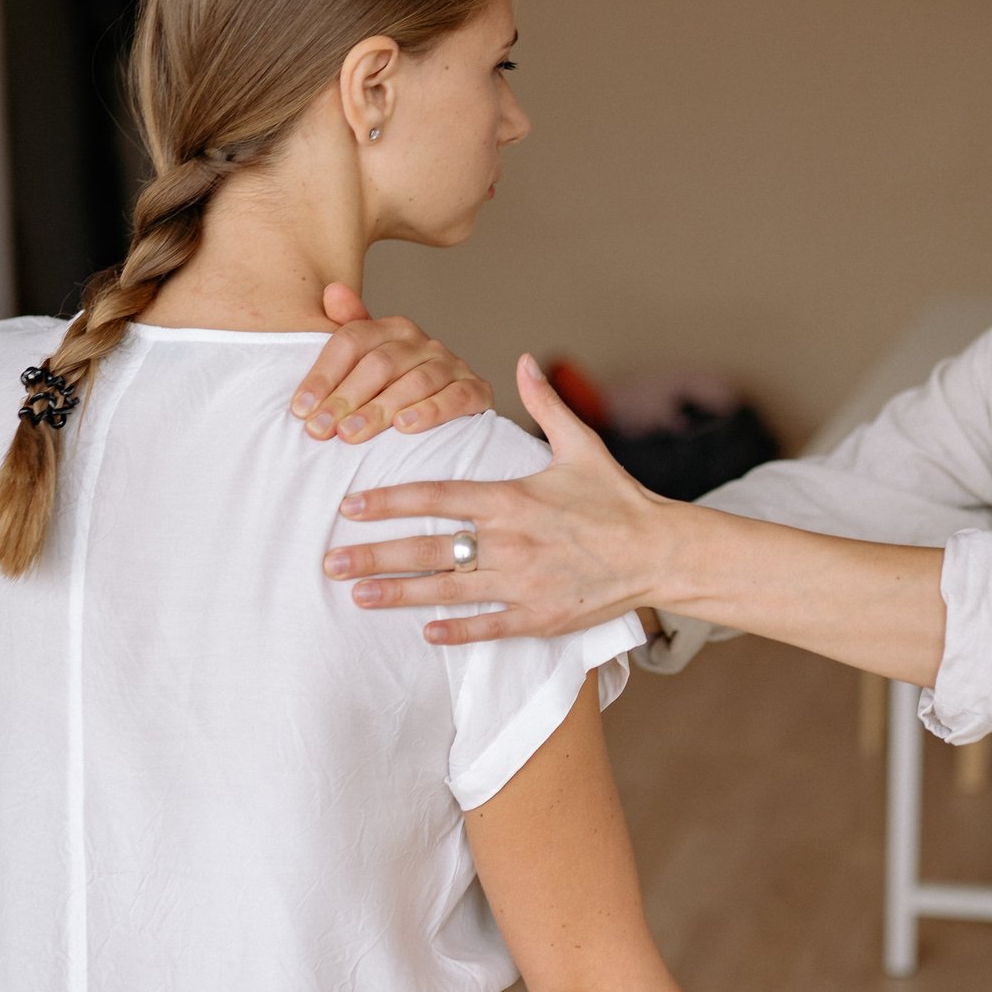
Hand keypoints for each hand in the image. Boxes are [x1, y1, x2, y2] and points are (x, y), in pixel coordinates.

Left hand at [289, 283, 493, 441]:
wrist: (450, 412)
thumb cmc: (395, 389)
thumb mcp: (366, 363)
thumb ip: (347, 331)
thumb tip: (331, 291)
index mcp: (392, 328)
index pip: (351, 341)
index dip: (323, 375)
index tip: (300, 410)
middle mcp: (423, 342)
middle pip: (380, 364)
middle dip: (346, 398)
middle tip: (321, 430)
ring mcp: (453, 365)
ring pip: (415, 382)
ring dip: (380, 409)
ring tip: (352, 434)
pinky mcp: (477, 391)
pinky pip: (454, 398)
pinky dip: (430, 412)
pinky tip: (404, 428)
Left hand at [328, 354, 669, 643]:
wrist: (661, 552)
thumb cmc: (618, 499)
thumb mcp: (582, 446)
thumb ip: (545, 404)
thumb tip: (524, 359)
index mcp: (512, 499)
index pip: (436, 498)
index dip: (388, 502)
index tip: (350, 508)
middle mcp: (510, 543)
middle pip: (428, 550)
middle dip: (375, 556)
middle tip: (331, 562)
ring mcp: (522, 584)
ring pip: (447, 592)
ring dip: (399, 595)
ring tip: (359, 596)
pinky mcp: (539, 617)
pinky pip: (487, 627)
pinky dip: (454, 631)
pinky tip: (423, 632)